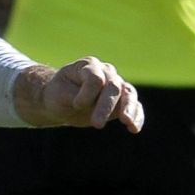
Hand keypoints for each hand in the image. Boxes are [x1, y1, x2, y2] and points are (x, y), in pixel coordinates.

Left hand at [23, 58, 143, 132]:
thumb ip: (75, 96)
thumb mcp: (58, 94)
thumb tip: (91, 103)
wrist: (61, 101)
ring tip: (127, 122)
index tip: (76, 105)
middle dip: (106, 106)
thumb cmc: (58, 95)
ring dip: (128, 109)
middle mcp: (106, 72)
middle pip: (113, 86)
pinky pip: (134, 106)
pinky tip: (134, 129)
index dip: (87, 93)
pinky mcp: (122, 101)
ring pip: (128, 94)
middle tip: (97, 124)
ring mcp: (116, 85)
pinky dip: (136, 116)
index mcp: (88, 65)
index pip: (95, 78)